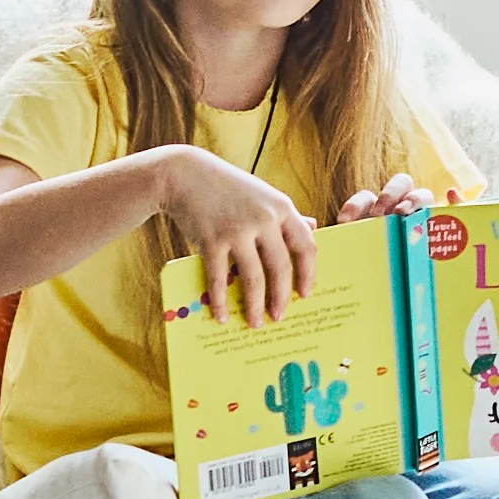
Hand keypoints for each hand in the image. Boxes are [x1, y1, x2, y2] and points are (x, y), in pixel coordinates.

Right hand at [143, 148, 314, 314]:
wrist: (185, 175)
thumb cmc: (228, 188)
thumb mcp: (263, 195)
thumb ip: (287, 214)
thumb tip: (313, 228)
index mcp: (282, 208)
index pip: (305, 247)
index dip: (308, 274)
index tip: (305, 294)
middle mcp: (264, 219)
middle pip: (281, 268)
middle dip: (281, 298)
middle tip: (279, 317)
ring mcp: (238, 230)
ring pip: (253, 278)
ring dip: (255, 306)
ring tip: (255, 323)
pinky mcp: (212, 240)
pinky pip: (220, 279)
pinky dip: (221, 302)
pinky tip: (223, 316)